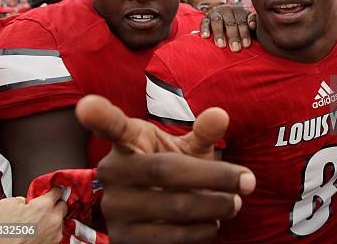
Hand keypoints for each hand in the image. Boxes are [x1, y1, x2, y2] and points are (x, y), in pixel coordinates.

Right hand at [0, 189, 66, 243]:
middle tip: (42, 208)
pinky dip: (48, 232)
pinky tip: (36, 232)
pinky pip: (55, 233)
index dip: (52, 190)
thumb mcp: (6, 204)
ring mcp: (54, 235)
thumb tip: (25, 202)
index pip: (57, 191)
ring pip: (59, 221)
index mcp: (44, 206)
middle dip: (54, 205)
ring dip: (51, 219)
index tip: (51, 191)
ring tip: (36, 223)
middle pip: (62, 205)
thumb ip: (22, 199)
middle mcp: (53, 220)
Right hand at [75, 95, 255, 243]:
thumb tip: (221, 114)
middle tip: (248, 181)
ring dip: (213, 206)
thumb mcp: (189, 148)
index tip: (88, 105)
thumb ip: (204, 132)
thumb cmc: (176, 171)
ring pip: (173, 208)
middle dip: (214, 177)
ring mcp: (114, 209)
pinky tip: (213, 223)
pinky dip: (201, 231)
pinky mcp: (124, 240)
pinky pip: (170, 238)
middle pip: (166, 171)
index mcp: (127, 142)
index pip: (112, 127)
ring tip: (234, 203)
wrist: (160, 212)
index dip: (100, 116)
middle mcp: (112, 173)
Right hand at [201, 5, 256, 51]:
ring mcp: (216, 13)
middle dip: (233, 36)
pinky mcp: (206, 18)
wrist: (223, 16)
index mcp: (240, 12)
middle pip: (230, 22)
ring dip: (219, 33)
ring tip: (221, 45)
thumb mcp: (247, 23)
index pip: (242, 22)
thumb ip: (252, 22)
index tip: (246, 45)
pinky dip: (205, 29)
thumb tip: (253, 25)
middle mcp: (228, 10)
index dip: (244, 33)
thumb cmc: (239, 25)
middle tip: (236, 49)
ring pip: (217, 21)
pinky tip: (206, 36)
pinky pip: (204, 22)